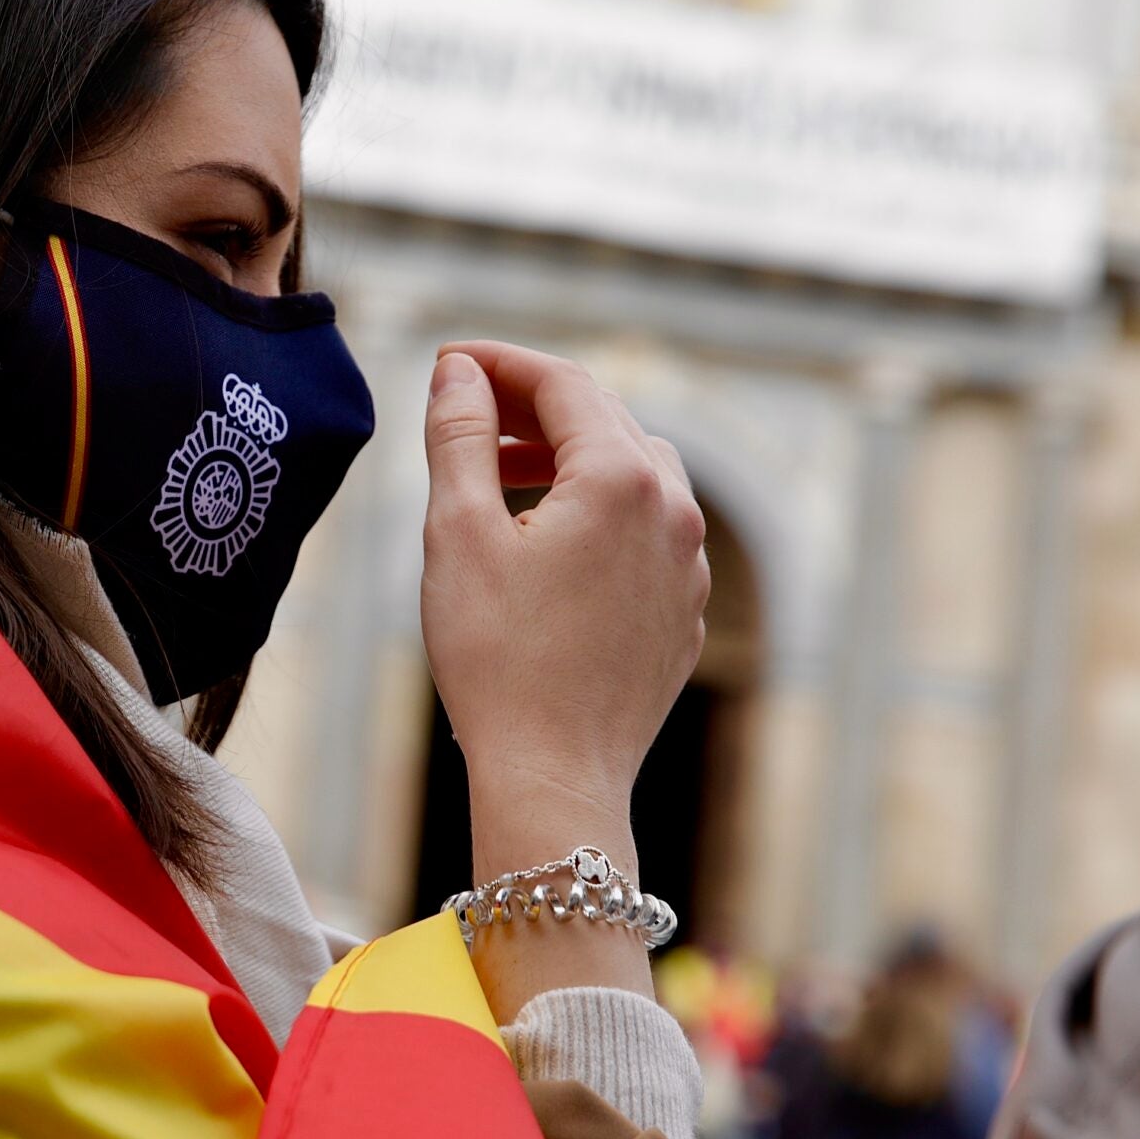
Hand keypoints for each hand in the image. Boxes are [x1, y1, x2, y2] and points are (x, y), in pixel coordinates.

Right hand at [421, 342, 708, 1009]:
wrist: (552, 776)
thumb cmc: (497, 659)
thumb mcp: (458, 533)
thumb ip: (459, 436)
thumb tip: (458, 370)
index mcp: (622, 478)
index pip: (562, 384)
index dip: (500, 363)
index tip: (449, 362)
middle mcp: (674, 511)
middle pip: (605, 421)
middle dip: (533, 408)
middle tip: (466, 415)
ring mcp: (691, 566)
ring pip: (635, 476)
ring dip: (570, 460)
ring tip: (502, 481)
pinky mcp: (686, 614)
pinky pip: (648, 536)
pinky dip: (599, 516)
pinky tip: (546, 548)